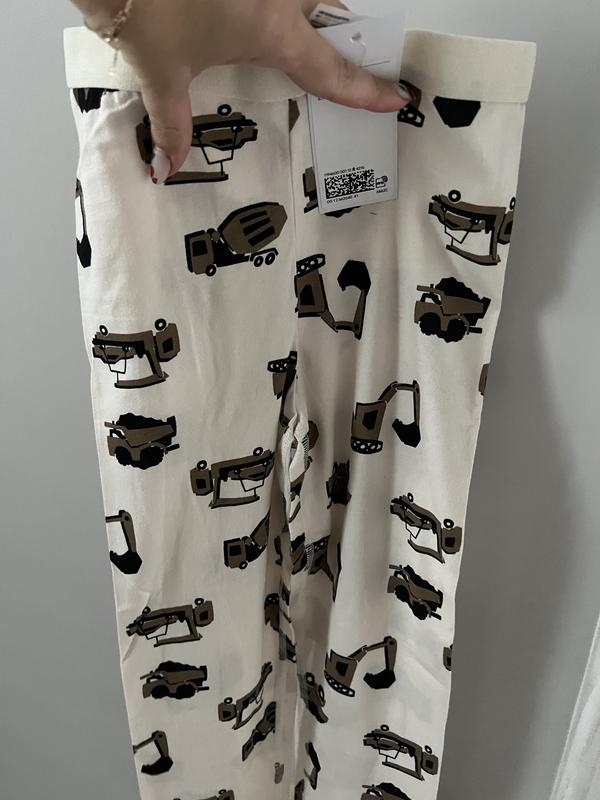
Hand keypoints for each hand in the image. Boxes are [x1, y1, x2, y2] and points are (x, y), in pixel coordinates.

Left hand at [78, 0, 411, 180]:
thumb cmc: (142, 5)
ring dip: (317, 10)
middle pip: (333, 12)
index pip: (331, 70)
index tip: (395, 98)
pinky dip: (289, 3)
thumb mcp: (160, 72)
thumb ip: (171, 124)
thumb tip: (166, 167)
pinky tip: (264, 12)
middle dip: (345, 34)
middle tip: (348, 57)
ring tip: (313, 32)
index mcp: (272, 28)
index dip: (365, 90)